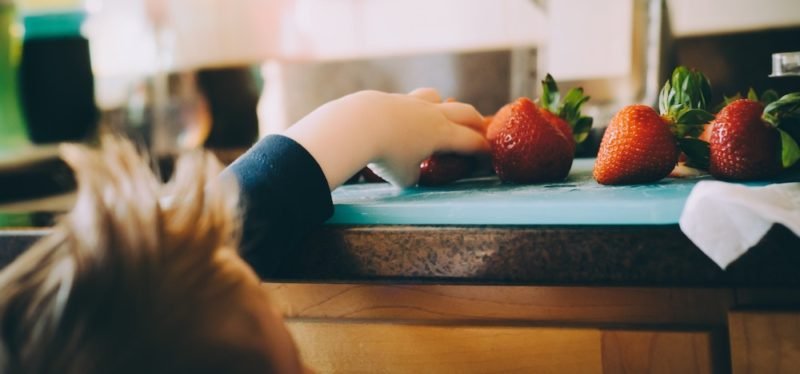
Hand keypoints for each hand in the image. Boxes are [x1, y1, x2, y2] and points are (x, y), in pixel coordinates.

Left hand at [284, 88, 488, 187]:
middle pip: (465, 112)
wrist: (358, 125)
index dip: (483, 150)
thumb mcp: (404, 177)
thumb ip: (413, 175)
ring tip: (441, 116)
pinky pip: (411, 100)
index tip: (488, 155)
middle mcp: (433, 114)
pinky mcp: (392, 99)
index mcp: (443, 134)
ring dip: (444, 106)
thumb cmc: (386, 155)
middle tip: (480, 130)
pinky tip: (404, 118)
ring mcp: (412, 103)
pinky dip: (414, 109)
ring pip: (437, 97)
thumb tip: (411, 173)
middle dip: (475, 122)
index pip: (472, 141)